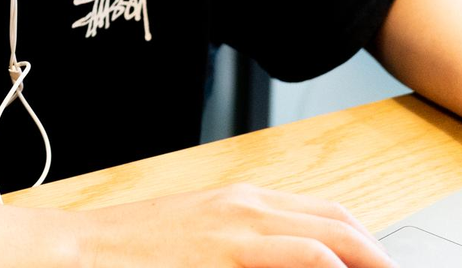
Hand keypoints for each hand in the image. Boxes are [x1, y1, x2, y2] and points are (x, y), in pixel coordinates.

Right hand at [79, 182, 396, 266]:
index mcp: (243, 201)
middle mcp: (248, 207)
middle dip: (379, 255)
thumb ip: (245, 246)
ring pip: (330, 238)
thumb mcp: (198, 236)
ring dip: (366, 260)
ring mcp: (237, 228)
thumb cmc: (132, 251)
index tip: (383, 267)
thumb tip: (289, 261)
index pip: (328, 215)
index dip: (366, 243)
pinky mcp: (224, 252)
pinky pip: (300, 255)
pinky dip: (331, 266)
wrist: (78, 249)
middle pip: (340, 224)